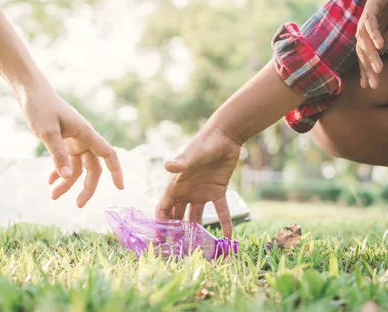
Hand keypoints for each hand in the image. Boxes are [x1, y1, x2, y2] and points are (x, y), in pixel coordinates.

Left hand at [18, 80, 123, 206]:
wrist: (30, 92)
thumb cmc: (40, 107)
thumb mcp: (48, 132)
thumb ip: (58, 155)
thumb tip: (65, 177)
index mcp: (86, 134)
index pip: (108, 154)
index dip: (117, 171)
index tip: (120, 188)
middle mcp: (83, 138)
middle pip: (93, 167)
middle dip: (87, 187)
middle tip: (79, 205)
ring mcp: (73, 140)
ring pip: (77, 167)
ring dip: (67, 183)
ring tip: (53, 196)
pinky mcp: (63, 141)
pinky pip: (65, 161)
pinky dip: (59, 172)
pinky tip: (49, 181)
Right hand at [155, 124, 240, 238]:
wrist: (225, 136)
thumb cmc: (205, 142)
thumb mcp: (193, 154)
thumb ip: (182, 162)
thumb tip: (167, 166)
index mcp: (176, 184)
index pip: (164, 207)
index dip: (160, 223)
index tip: (158, 240)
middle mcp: (187, 191)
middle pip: (178, 215)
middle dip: (176, 232)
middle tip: (176, 251)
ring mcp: (202, 192)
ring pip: (196, 216)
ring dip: (197, 231)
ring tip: (198, 248)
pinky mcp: (218, 191)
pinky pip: (221, 211)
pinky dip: (224, 223)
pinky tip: (228, 237)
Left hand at [356, 0, 387, 88]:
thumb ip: (386, 35)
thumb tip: (380, 53)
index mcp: (370, 30)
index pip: (365, 54)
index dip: (366, 70)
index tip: (370, 86)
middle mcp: (364, 24)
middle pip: (362, 51)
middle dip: (367, 69)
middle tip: (373, 85)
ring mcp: (367, 14)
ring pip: (365, 39)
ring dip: (371, 56)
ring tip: (378, 70)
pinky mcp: (374, 4)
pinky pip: (371, 22)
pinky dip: (374, 34)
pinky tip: (379, 46)